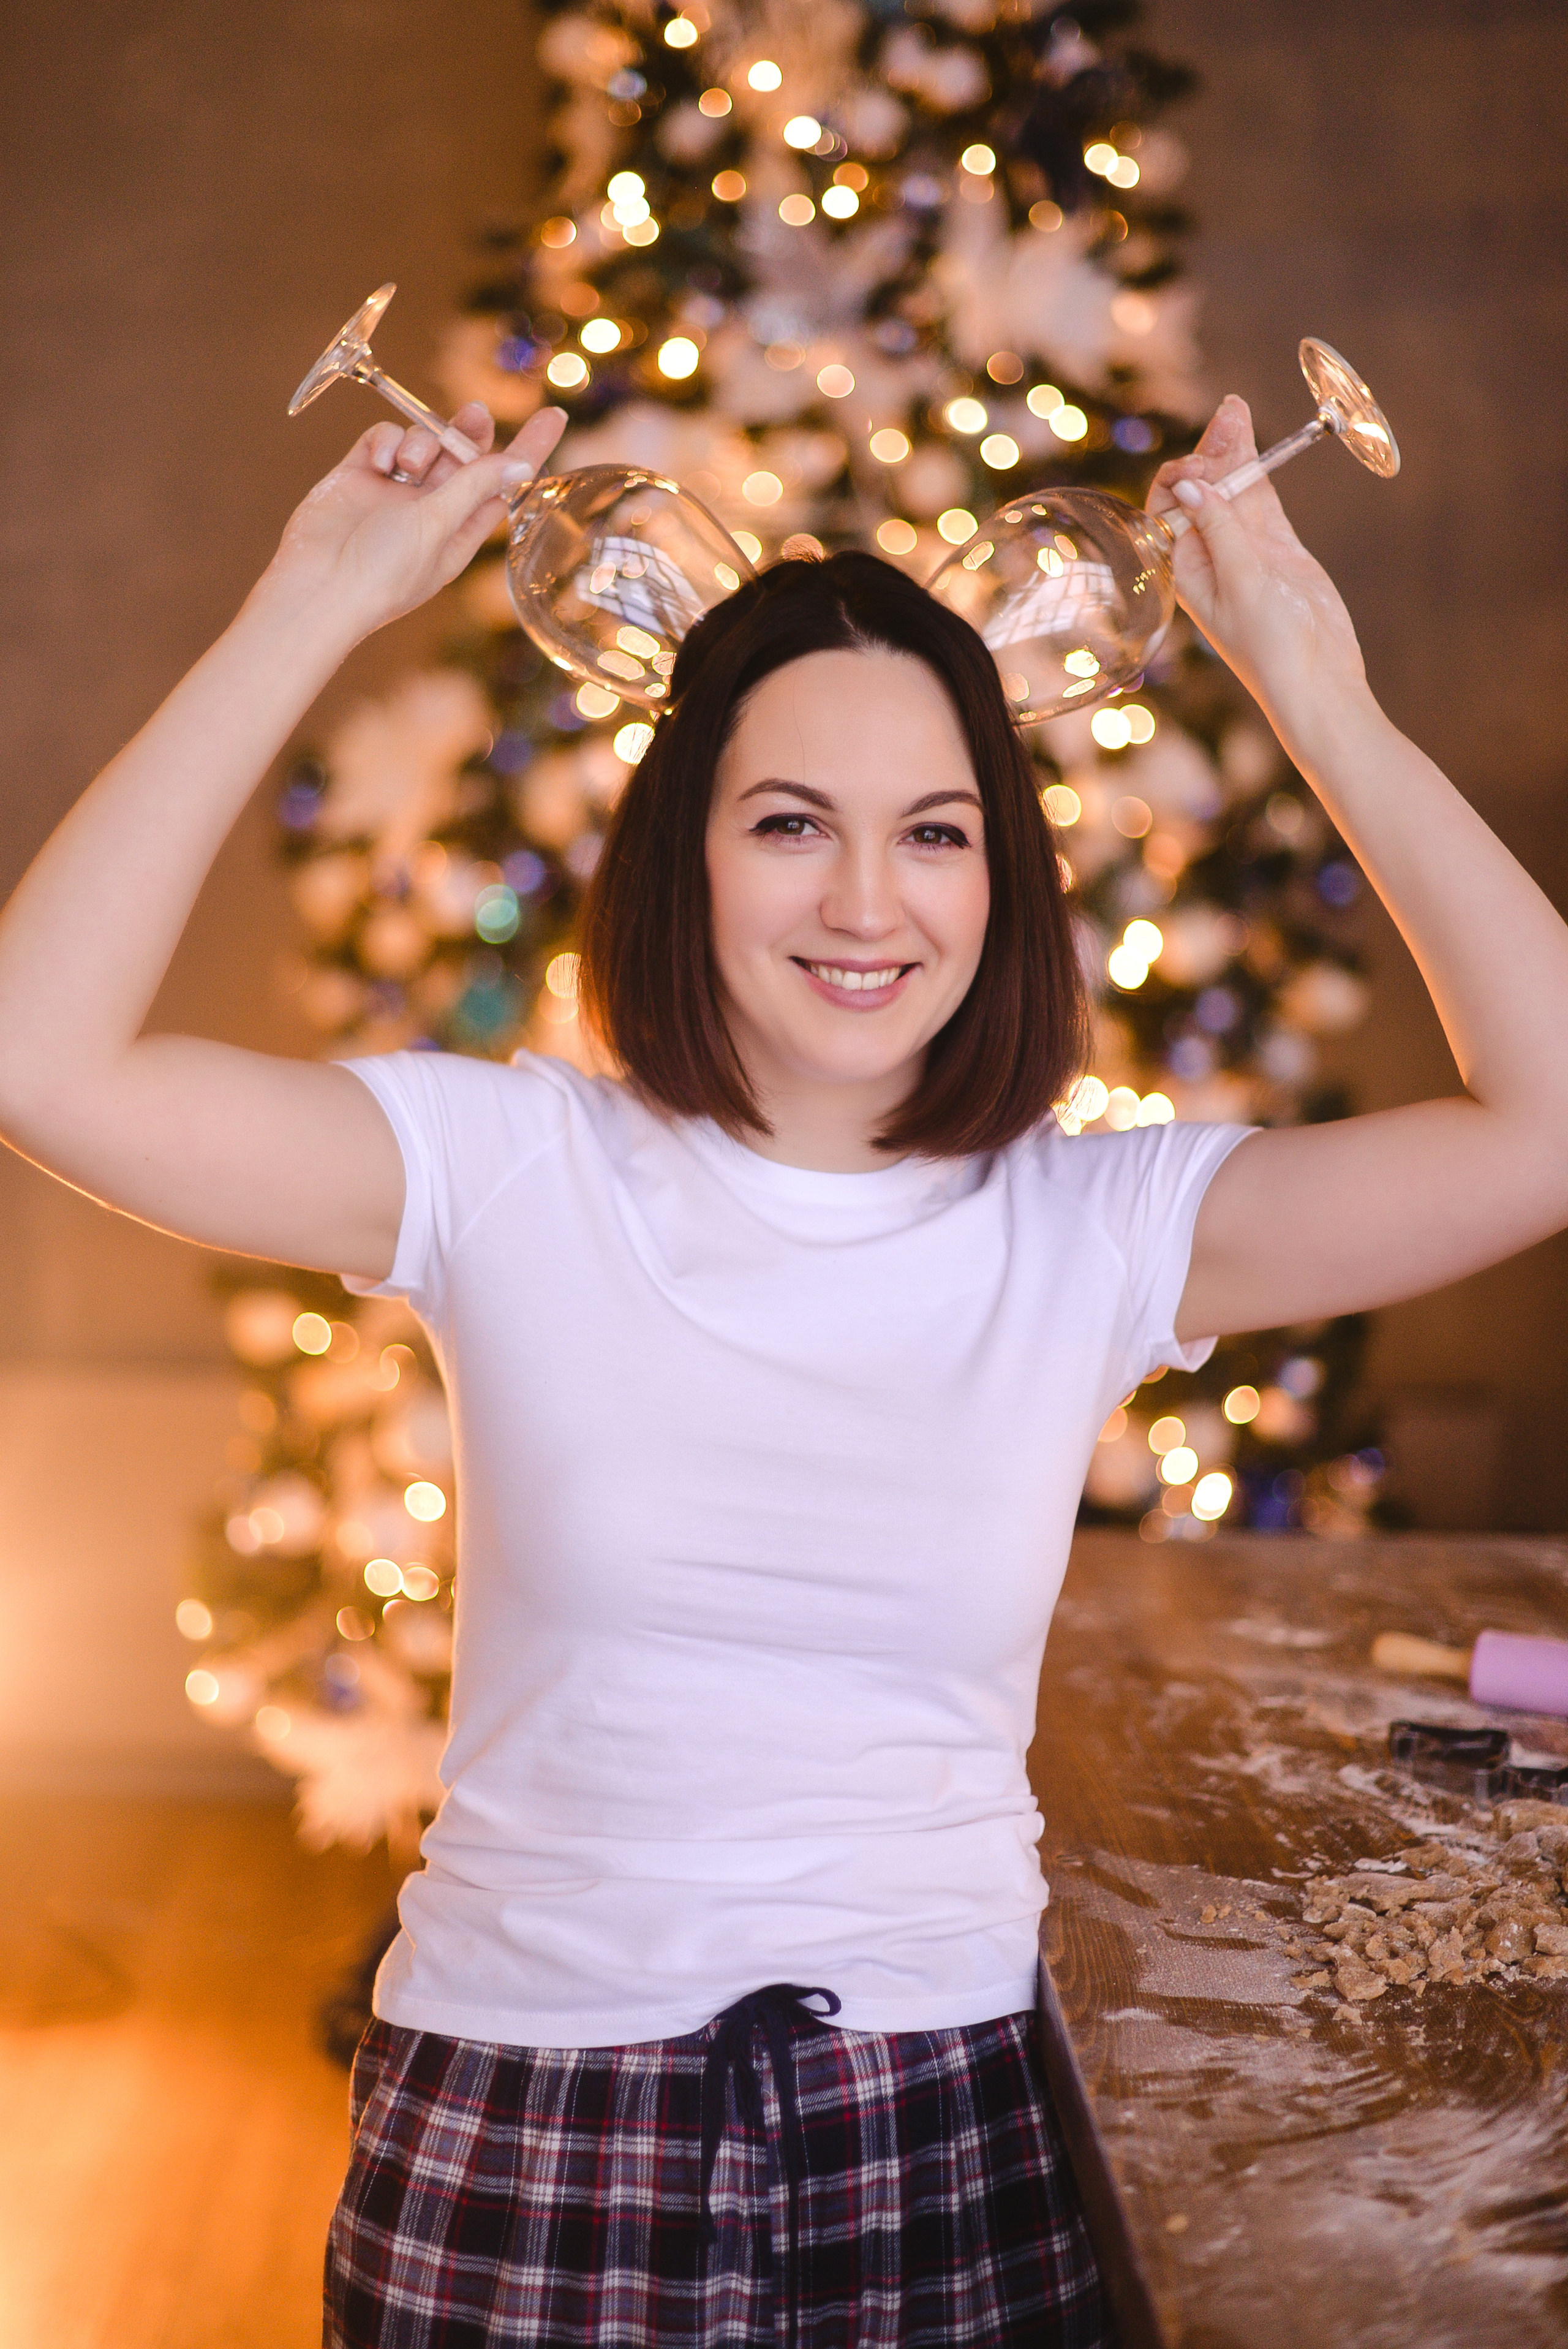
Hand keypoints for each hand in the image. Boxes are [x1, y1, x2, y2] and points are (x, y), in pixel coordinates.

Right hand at [254, 400, 568, 648]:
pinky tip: (380, 462)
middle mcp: (428, 511)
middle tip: (476, 413)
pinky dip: (385, 441)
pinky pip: (382, 440)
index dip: (526, 450)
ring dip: (422, 443)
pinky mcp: (358, 475)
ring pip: (422, 443)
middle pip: (462, 457)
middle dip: (469, 433)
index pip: (500, 484)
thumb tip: (520, 465)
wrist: (316, 586)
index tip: (554, 416)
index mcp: (458, 532)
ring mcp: (392, 491)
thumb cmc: (383, 571)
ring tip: (408, 465)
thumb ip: (474, 487)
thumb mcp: (437, 526)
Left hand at [1146, 395, 1368, 733]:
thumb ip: (1220, 530)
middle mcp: (1211, 558)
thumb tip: (1190, 483)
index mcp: (1187, 571)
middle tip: (1230, 410)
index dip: (1182, 477)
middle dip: (1212, 450)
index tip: (1204, 462)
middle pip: (1203, 492)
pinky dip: (1260, 473)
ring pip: (1235, 491)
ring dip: (1236, 452)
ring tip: (1239, 410)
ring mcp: (1246, 552)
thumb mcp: (1242, 582)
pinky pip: (1261, 503)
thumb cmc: (1270, 645)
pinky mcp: (1278, 550)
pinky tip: (1256, 446)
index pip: (1168, 511)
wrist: (1317, 679)